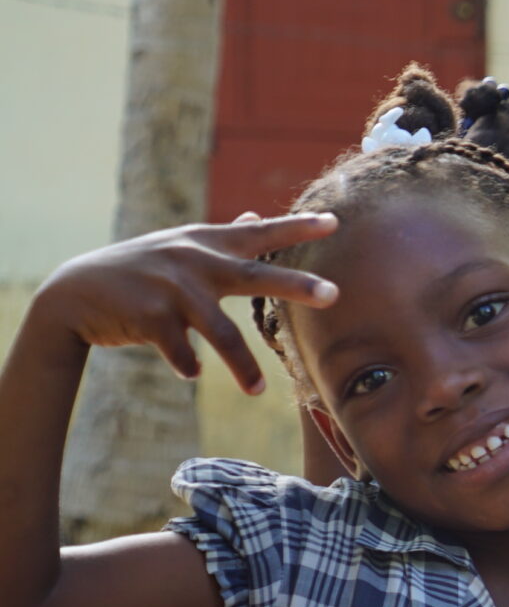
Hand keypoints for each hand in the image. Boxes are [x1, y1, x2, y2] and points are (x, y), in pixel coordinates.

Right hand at [31, 213, 340, 392]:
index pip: (259, 234)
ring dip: (242, 365)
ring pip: (221, 332)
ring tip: (257, 391)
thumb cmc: (140, 270)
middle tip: (333, 293)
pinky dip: (187, 364)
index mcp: (205, 244)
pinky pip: (181, 350)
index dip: (297, 227)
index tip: (335, 221)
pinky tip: (192, 373)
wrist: (74, 292)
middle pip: (254, 275)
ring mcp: (171, 289)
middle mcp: (193, 262)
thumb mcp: (181, 246)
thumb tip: (257, 216)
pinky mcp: (149, 316)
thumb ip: (223, 237)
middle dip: (295, 284)